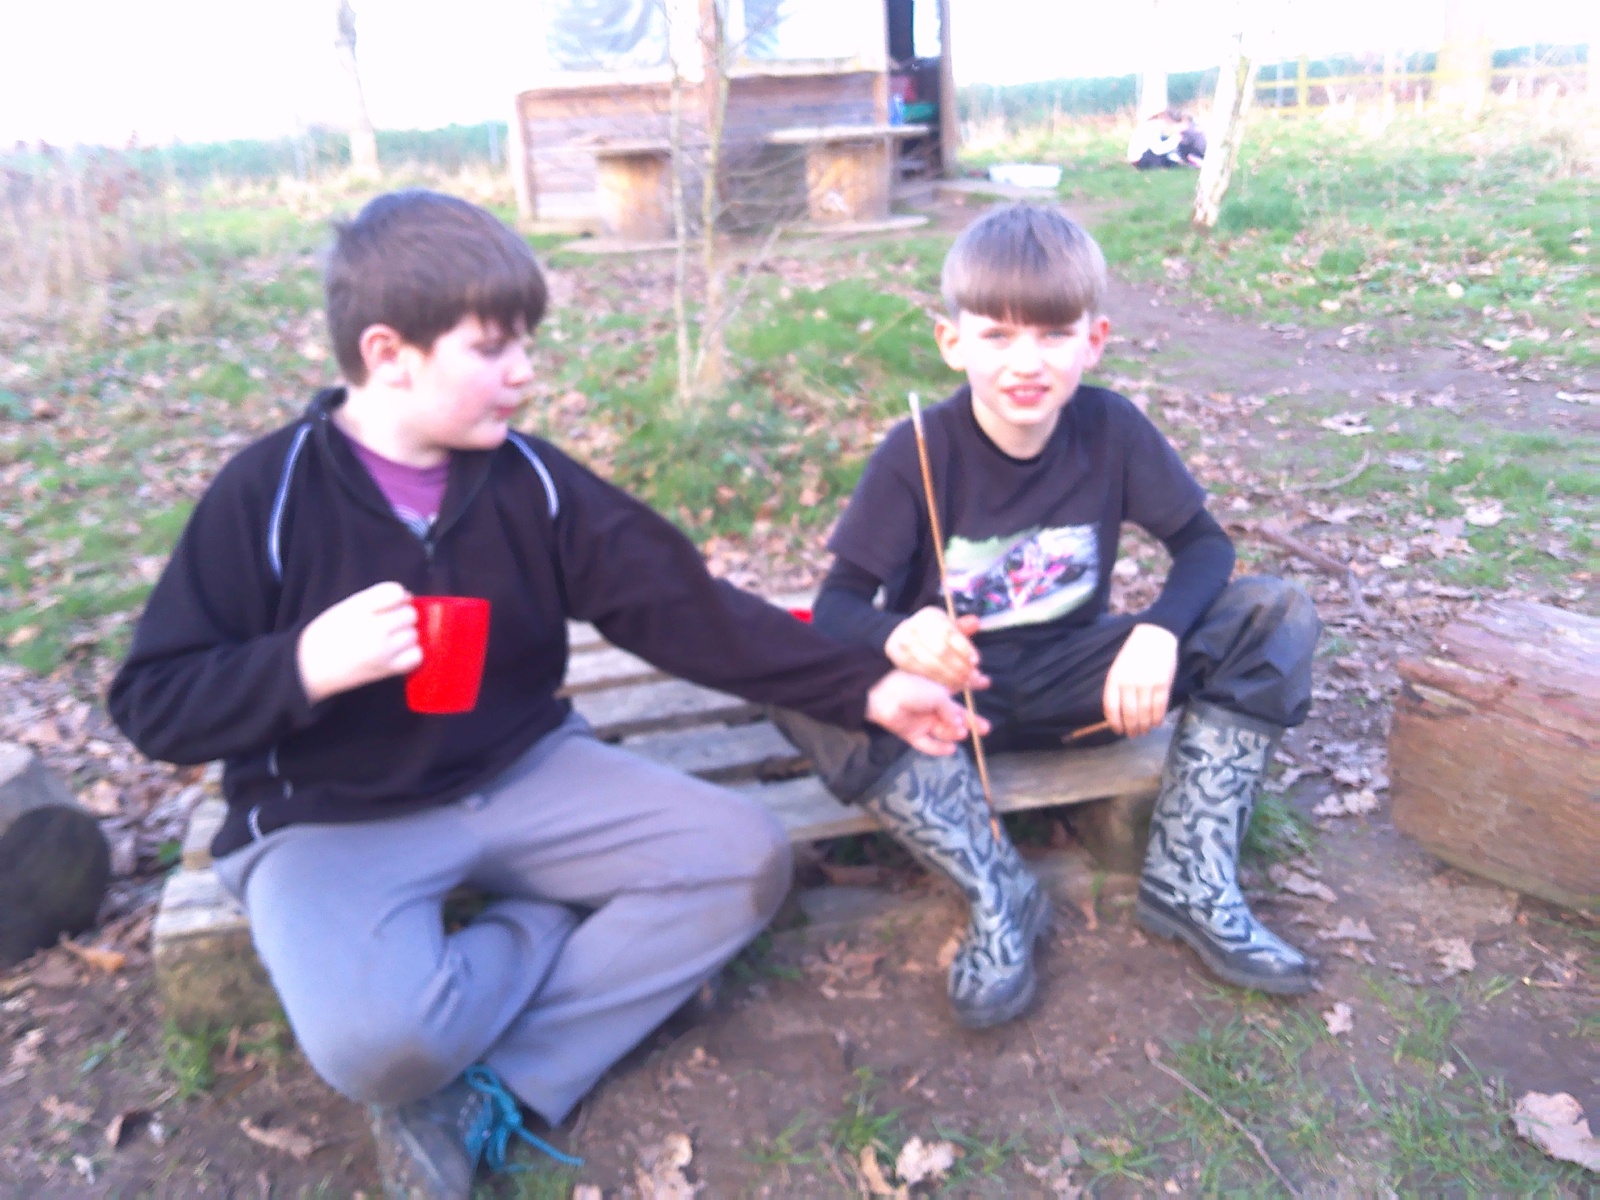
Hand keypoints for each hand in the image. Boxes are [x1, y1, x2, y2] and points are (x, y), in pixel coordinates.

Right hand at [297, 582, 422, 704]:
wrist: (308, 668)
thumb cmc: (325, 635)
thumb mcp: (345, 607)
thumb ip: (374, 599)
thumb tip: (407, 596)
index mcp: (360, 607)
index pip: (395, 592)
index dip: (398, 597)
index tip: (391, 605)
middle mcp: (375, 627)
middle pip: (410, 614)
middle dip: (403, 617)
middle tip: (389, 625)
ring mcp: (383, 649)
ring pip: (414, 635)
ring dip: (406, 636)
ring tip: (391, 641)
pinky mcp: (387, 669)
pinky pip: (416, 656)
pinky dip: (411, 654)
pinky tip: (399, 653)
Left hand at [865, 669, 988, 755]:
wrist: (883, 696)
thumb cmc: (912, 687)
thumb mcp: (938, 695)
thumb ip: (951, 710)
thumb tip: (961, 724)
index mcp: (937, 689)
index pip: (958, 688)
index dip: (972, 685)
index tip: (987, 682)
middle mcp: (931, 705)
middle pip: (954, 715)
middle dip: (970, 721)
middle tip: (986, 729)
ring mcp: (922, 720)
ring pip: (943, 730)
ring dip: (954, 732)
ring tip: (962, 733)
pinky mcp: (911, 733)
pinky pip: (927, 744)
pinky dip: (939, 748)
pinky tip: (951, 749)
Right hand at [884, 606, 987, 692]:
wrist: (899, 636)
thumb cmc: (930, 632)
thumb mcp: (945, 625)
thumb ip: (961, 627)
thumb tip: (976, 622)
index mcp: (930, 616)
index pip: (950, 633)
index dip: (964, 648)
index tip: (976, 661)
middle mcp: (916, 627)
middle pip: (941, 650)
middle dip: (959, 665)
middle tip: (973, 677)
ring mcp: (906, 643)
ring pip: (931, 663)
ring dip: (950, 676)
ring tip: (964, 683)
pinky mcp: (901, 658)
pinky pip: (922, 671)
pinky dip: (937, 679)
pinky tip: (949, 684)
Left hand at [1102, 623, 1177, 738]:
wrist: (1155, 637)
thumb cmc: (1134, 654)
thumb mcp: (1118, 668)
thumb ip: (1117, 688)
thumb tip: (1117, 714)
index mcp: (1115, 678)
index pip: (1111, 707)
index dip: (1115, 722)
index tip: (1118, 731)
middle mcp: (1129, 683)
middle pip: (1129, 713)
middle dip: (1131, 728)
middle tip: (1133, 735)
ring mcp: (1147, 684)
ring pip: (1144, 713)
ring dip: (1144, 726)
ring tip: (1145, 731)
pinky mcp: (1163, 684)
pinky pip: (1159, 707)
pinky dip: (1157, 718)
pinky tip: (1156, 723)